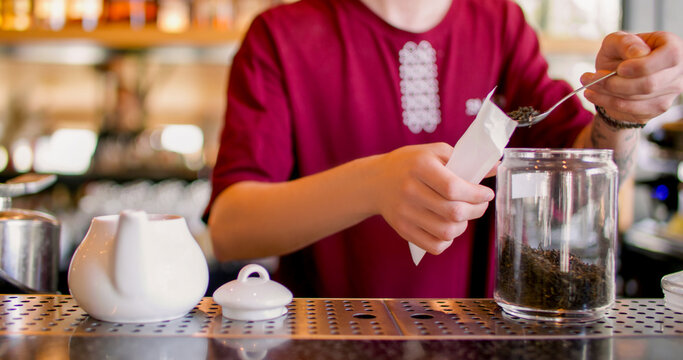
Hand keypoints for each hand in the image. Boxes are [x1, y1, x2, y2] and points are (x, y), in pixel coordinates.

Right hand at [369, 143, 494, 254]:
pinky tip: (448, 227)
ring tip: (464, 216)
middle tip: (480, 205)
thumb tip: (497, 167)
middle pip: (453, 212)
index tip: (486, 194)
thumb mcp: (434, 152)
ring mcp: (404, 212)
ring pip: (446, 232)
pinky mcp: (402, 229)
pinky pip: (433, 245)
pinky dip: (448, 240)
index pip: (454, 188)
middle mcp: (410, 190)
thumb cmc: (410, 164)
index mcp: (420, 166)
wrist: (375, 181)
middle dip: (476, 210)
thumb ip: (465, 159)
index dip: (477, 194)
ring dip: (463, 226)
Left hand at [581, 31, 682, 124]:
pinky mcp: (657, 107)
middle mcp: (677, 71)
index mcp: (672, 48)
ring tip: (588, 84)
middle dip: (615, 83)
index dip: (643, 66)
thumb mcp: (617, 41)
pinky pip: (632, 110)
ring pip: (638, 99)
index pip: (670, 57)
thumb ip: (625, 42)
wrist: (617, 75)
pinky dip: (608, 103)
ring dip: (607, 93)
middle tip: (590, 77)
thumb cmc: (620, 54)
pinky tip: (594, 95)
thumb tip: (638, 53)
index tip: (620, 68)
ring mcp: (670, 92)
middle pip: (649, 83)